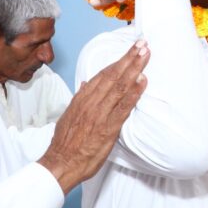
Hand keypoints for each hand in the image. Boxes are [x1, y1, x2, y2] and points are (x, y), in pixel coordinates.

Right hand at [39, 41, 148, 193]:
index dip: (118, 61)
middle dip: (129, 58)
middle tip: (143, 44)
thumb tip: (86, 84)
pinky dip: (134, 92)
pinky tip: (143, 80)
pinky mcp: (108, 127)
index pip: (103, 74)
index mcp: (82, 98)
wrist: (61, 163)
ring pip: (119, 86)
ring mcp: (100, 114)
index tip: (130, 50)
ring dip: (135, 68)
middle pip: (113, 75)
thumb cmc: (66, 143)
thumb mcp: (69, 115)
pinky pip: (123, 106)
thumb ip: (79, 99)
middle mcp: (91, 102)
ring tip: (146, 55)